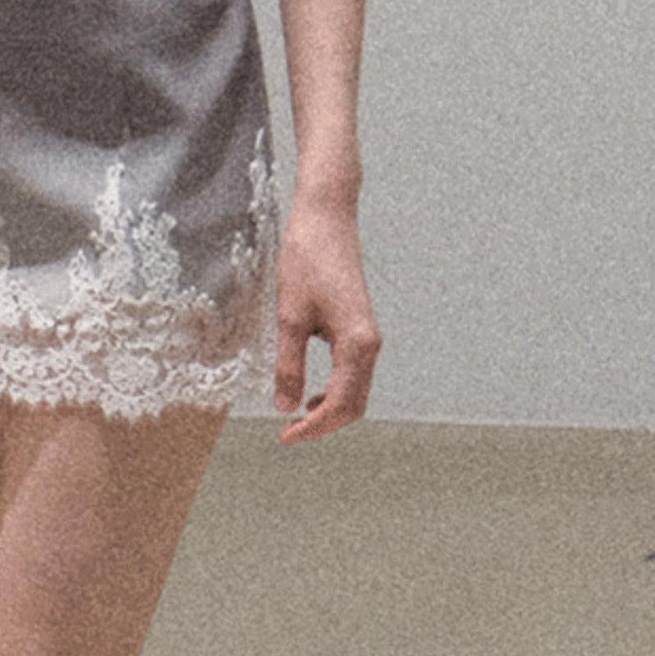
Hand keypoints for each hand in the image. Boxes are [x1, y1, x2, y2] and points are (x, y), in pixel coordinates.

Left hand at [272, 197, 381, 442]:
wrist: (326, 218)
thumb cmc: (306, 260)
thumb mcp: (289, 315)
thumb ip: (288, 364)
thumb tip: (285, 407)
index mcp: (357, 344)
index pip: (340, 404)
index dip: (313, 427)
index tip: (284, 437)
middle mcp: (370, 344)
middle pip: (355, 404)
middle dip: (324, 425)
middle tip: (288, 433)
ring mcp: (368, 336)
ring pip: (356, 390)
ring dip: (330, 409)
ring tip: (297, 416)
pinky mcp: (359, 327)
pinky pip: (353, 373)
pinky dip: (335, 390)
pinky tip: (310, 390)